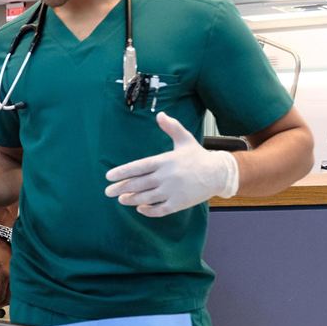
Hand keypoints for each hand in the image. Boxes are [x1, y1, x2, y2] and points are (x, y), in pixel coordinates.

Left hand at [0, 236, 10, 315]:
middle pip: (7, 298)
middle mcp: (13, 276)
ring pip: (12, 294)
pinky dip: (7, 294)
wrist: (3, 235)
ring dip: (3, 301)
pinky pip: (14, 288)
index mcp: (4, 274)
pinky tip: (0, 294)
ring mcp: (16, 274)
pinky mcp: (17, 272)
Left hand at [104, 112, 238, 217]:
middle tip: (108, 191)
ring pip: (146, 198)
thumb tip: (160, 114)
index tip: (109, 177)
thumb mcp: (185, 139)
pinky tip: (140, 208)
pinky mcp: (179, 203)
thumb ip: (171, 127)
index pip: (138, 167)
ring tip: (121, 199)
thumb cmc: (199, 156)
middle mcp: (166, 177)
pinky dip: (148, 211)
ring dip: (131, 199)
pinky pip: (159, 210)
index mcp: (165, 161)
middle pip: (138, 184)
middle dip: (120, 188)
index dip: (122, 172)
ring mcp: (172, 191)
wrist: (218, 173)